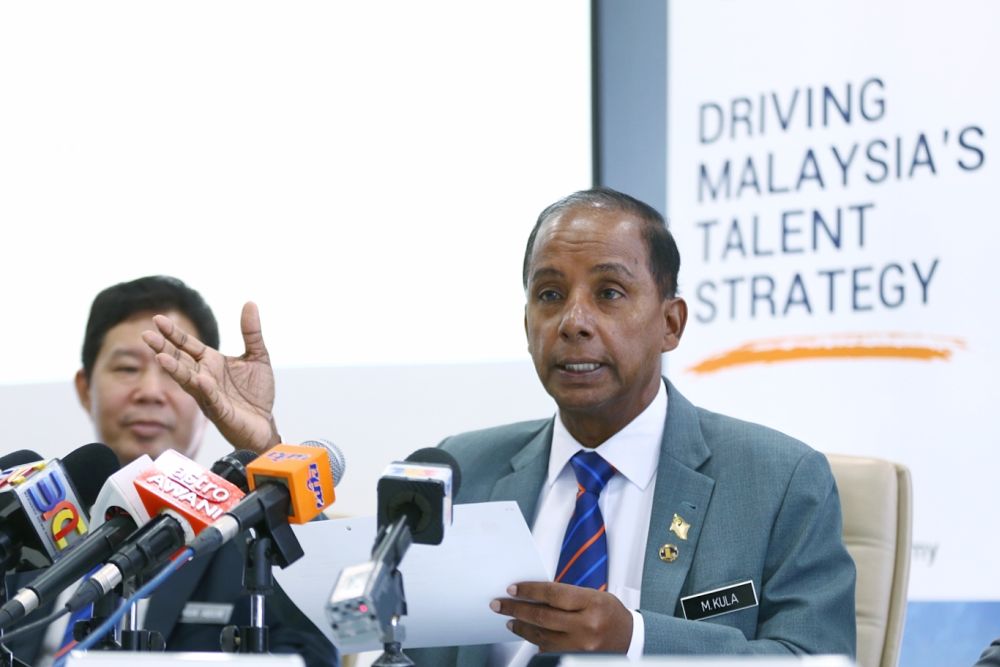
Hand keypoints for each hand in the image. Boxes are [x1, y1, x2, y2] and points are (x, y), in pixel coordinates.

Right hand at [142, 301, 279, 452]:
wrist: (264, 423)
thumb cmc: (256, 392)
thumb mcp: (258, 356)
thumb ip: (251, 332)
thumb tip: (249, 303)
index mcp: (211, 363)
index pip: (187, 345)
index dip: (173, 333)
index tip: (157, 319)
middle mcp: (204, 377)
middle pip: (180, 360)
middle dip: (163, 348)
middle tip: (146, 335)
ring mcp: (209, 396)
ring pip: (188, 381)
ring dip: (175, 370)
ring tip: (160, 358)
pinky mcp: (221, 412)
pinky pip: (211, 399)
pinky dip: (206, 390)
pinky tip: (201, 380)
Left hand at [490, 582, 632, 653]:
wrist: (629, 639)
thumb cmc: (610, 613)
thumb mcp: (593, 596)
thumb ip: (566, 595)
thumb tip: (535, 593)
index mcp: (591, 603)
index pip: (553, 594)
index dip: (529, 590)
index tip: (513, 589)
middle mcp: (586, 625)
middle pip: (543, 616)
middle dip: (517, 609)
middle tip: (500, 605)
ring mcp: (580, 645)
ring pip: (542, 635)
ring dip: (522, 626)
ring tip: (510, 619)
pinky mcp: (575, 657)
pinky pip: (549, 649)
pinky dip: (536, 640)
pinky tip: (528, 633)